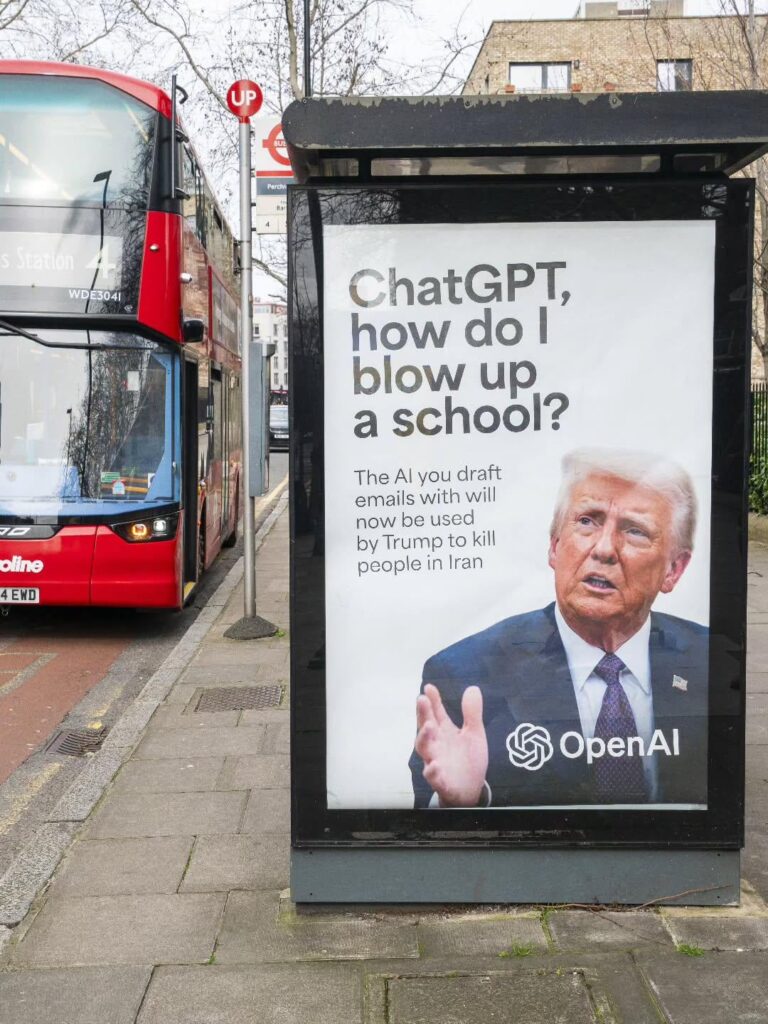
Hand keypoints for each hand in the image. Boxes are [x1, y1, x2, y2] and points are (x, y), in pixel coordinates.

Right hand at [415, 683, 487, 806]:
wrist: (470, 788)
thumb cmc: (468, 758)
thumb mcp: (474, 733)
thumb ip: (472, 713)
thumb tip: (473, 688)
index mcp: (444, 731)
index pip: (436, 713)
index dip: (433, 700)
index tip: (429, 687)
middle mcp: (436, 744)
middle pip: (426, 726)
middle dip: (423, 714)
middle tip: (422, 699)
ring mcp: (436, 761)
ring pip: (425, 749)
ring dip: (424, 737)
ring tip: (428, 726)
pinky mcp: (440, 780)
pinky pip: (433, 776)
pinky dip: (432, 771)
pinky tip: (434, 765)